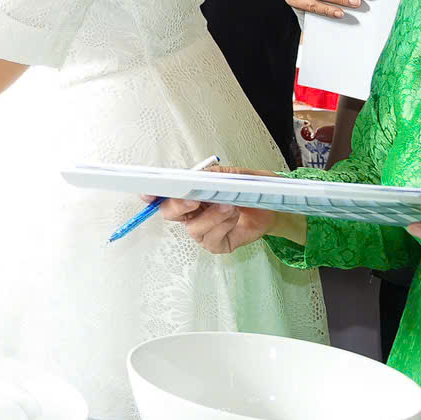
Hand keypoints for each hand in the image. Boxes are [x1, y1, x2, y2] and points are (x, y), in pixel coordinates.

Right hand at [155, 166, 305, 252]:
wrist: (272, 207)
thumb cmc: (250, 190)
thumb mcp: (233, 174)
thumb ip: (213, 174)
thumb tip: (198, 175)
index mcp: (189, 193)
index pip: (164, 194)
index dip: (152, 194)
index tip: (148, 192)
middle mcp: (191, 213)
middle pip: (170, 213)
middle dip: (179, 205)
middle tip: (194, 199)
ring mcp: (203, 231)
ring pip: (193, 228)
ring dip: (212, 215)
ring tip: (230, 205)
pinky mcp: (216, 244)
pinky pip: (211, 239)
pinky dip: (224, 226)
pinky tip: (234, 217)